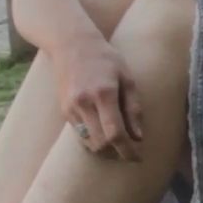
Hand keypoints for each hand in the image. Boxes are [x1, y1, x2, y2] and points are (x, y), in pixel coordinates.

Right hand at [53, 37, 143, 160]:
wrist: (71, 44)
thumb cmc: (105, 58)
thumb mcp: (127, 77)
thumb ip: (133, 108)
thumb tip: (138, 136)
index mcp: (104, 93)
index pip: (115, 133)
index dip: (127, 150)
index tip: (138, 158)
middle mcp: (84, 103)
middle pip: (101, 143)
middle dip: (117, 153)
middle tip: (130, 153)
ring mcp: (71, 107)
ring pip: (88, 143)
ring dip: (104, 150)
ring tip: (118, 147)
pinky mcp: (64, 110)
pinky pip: (79, 135)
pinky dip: (93, 140)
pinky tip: (104, 136)